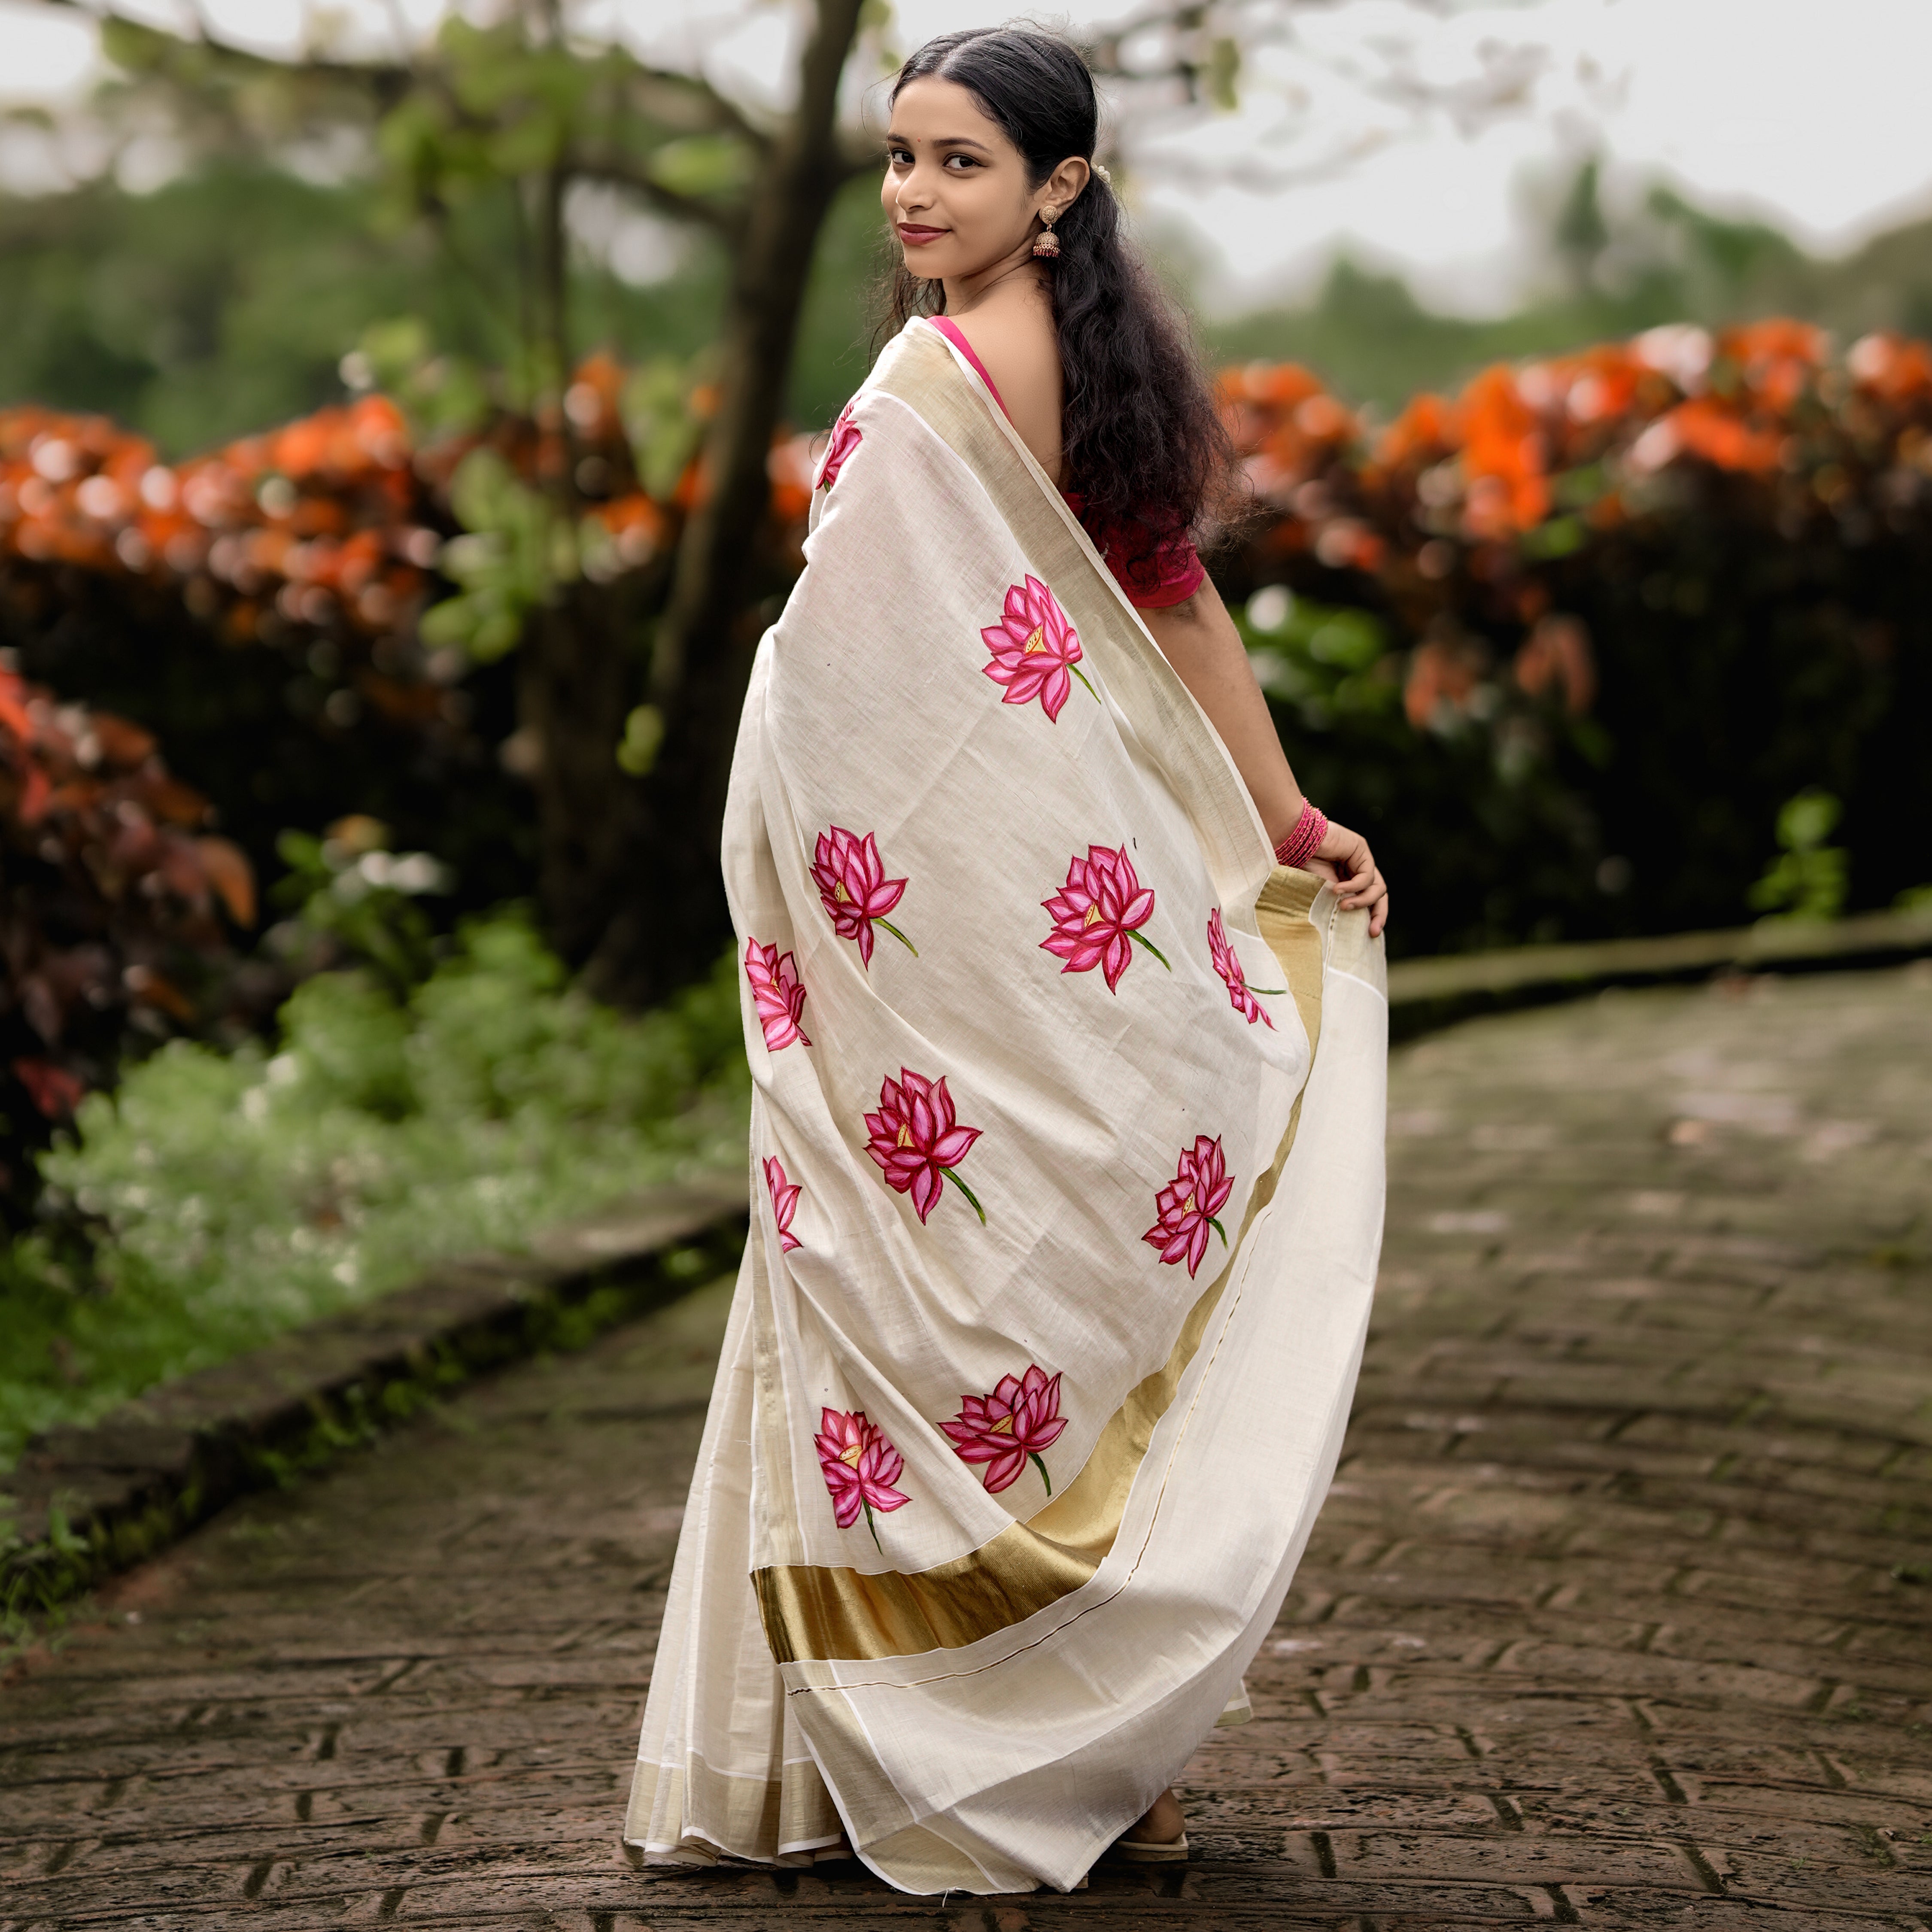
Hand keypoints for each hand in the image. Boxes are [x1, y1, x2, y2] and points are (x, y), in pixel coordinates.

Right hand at [1303, 818, 1387, 937]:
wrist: (1292, 843)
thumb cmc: (1299, 868)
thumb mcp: (1322, 894)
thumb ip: (1338, 905)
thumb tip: (1351, 928)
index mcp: (1348, 879)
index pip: (1369, 899)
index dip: (1372, 916)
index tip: (1369, 935)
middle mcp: (1357, 869)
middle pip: (1379, 894)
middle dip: (1378, 914)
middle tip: (1371, 931)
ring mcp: (1361, 858)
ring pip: (1377, 887)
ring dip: (1362, 901)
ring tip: (1343, 907)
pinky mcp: (1360, 848)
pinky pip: (1366, 876)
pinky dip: (1354, 887)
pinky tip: (1337, 890)